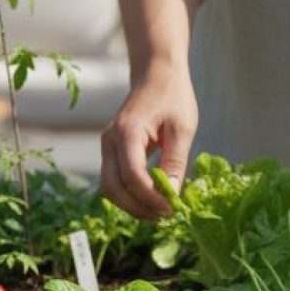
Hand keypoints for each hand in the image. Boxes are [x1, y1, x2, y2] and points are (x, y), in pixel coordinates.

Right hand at [100, 65, 196, 220]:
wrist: (155, 74)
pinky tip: (151, 200)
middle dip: (138, 208)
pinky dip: (129, 195)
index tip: (172, 207)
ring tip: (159, 212)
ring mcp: (107, 146)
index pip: (132, 175)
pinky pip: (113, 180)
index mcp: (127, 132)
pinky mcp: (111, 151)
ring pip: (109, 188)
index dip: (151, 197)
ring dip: (131, 205)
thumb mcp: (182, 128)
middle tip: (165, 216)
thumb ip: (175, 162)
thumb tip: (172, 196)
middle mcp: (110, 140)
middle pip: (113, 188)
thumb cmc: (172, 96)